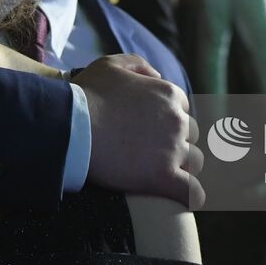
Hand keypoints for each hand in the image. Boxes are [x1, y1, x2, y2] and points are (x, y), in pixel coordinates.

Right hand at [74, 54, 204, 209]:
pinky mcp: (164, 177)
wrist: (69, 127)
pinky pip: (192, 192)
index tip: (151, 130)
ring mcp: (173, 149)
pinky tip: (184, 199)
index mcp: (169, 94)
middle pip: (191, 135)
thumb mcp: (111, 65)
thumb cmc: (85, 95)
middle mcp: (177, 120)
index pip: (183, 109)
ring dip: (184, 167)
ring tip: (164, 174)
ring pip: (196, 162)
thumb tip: (157, 76)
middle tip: (153, 152)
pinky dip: (192, 196)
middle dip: (177, 142)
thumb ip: (139, 66)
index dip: (167, 119)